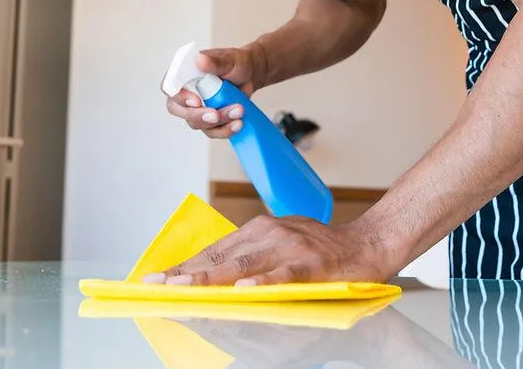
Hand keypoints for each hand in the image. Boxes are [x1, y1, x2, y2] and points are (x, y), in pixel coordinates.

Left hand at [142, 214, 393, 285]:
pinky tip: (244, 291)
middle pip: (223, 256)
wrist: (367, 245)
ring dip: (213, 278)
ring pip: (245, 265)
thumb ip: (251, 260)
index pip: (215, 250)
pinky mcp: (311, 262)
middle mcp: (270, 233)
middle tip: (158, 285)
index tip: (155, 278)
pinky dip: (263, 282)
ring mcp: (291, 246)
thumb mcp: (280, 247)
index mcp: (260, 230)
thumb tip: (217, 281)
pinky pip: (283, 275)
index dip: (185, 265)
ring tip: (187, 289)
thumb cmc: (321, 253)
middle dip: (188, 272)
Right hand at [164, 42, 267, 138]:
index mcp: (184, 72)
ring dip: (219, 121)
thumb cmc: (236, 63)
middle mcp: (186, 91)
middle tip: (216, 115)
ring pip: (197, 123)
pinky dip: (225, 129)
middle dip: (197, 115)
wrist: (251, 75)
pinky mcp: (208, 120)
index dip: (178, 96)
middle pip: (178, 110)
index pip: (169, 86)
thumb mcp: (229, 59)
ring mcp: (196, 107)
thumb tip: (200, 60)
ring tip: (239, 110)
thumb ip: (215, 61)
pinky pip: (212, 131)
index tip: (196, 101)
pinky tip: (238, 123)